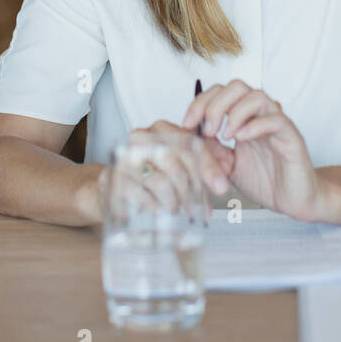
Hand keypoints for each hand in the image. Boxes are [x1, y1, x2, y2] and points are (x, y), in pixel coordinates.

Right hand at [97, 121, 233, 218]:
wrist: (114, 185)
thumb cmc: (151, 173)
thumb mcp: (181, 165)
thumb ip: (205, 165)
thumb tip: (226, 173)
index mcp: (161, 129)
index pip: (190, 144)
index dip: (209, 167)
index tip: (221, 186)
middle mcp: (141, 139)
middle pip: (176, 161)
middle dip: (192, 188)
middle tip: (199, 207)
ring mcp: (125, 158)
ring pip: (161, 182)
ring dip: (176, 202)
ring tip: (180, 210)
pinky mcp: (115, 180)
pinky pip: (143, 197)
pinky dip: (158, 208)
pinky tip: (162, 211)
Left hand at [181, 80, 326, 220]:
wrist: (292, 201)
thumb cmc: (265, 181)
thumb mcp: (227, 166)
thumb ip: (212, 150)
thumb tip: (191, 137)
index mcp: (243, 119)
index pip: (220, 92)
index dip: (200, 102)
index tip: (187, 124)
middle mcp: (260, 116)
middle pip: (237, 86)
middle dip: (215, 104)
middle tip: (207, 130)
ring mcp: (276, 124)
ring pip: (257, 96)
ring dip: (234, 112)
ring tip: (224, 136)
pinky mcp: (292, 137)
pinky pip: (276, 120)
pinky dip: (255, 126)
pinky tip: (241, 139)